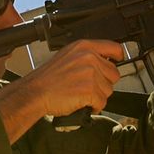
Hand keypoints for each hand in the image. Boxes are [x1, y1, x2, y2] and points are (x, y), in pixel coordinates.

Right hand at [6, 39, 122, 118]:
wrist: (35, 92)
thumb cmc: (48, 78)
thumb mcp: (67, 55)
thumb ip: (87, 56)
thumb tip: (105, 62)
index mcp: (84, 47)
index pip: (114, 48)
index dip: (118, 57)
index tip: (119, 61)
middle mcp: (89, 57)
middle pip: (114, 74)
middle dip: (103, 83)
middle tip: (87, 87)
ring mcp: (90, 73)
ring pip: (109, 90)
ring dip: (98, 96)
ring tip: (81, 94)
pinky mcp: (90, 90)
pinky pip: (102, 102)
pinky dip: (94, 107)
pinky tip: (82, 102)